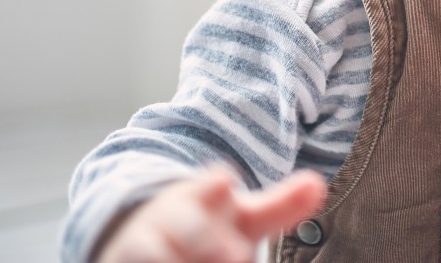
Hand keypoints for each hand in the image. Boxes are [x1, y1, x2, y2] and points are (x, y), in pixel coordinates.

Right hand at [95, 168, 327, 262]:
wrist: (142, 235)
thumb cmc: (205, 227)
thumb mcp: (242, 218)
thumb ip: (280, 206)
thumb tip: (319, 185)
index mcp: (202, 195)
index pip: (209, 186)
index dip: (214, 186)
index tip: (223, 184)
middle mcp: (170, 218)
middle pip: (185, 226)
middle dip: (204, 240)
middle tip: (233, 254)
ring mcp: (142, 245)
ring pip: (152, 252)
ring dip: (176, 258)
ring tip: (222, 257)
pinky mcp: (121, 260)